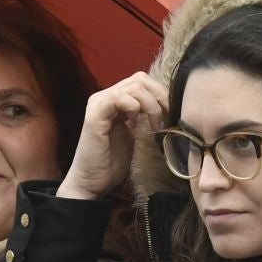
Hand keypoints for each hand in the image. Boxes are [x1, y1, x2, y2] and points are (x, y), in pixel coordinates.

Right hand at [56, 72, 167, 201]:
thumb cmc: (112, 163)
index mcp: (113, 100)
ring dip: (151, 104)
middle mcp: (104, 97)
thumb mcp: (133, 135)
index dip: (160, 93)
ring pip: (133, 86)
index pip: (142, 82)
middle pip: (140, 79)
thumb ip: (142, 117)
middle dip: (159, 97)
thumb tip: (165, 108)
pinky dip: (134, 107)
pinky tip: (136, 124)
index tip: (170, 115)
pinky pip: (118, 98)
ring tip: (154, 126)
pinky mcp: (94, 115)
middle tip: (165, 119)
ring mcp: (98, 104)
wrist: (91, 183)